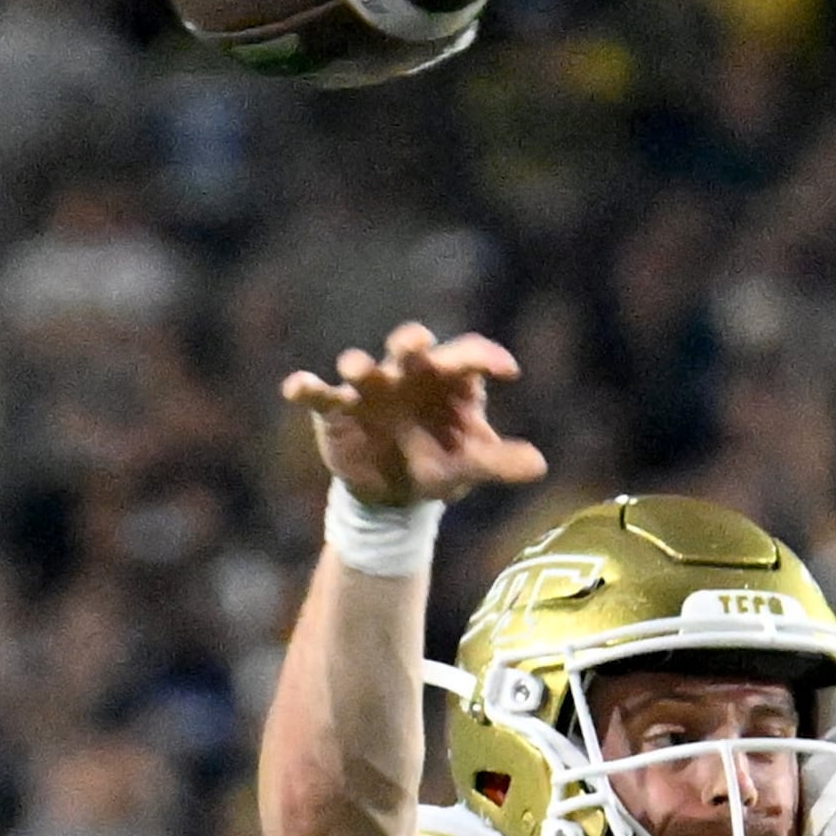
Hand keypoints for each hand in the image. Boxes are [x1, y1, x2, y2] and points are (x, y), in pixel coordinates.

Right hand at [280, 323, 546, 504]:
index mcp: (450, 379)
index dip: (487, 357)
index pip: (470, 356)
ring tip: (356, 366)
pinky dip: (307, 387)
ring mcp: (371, 387)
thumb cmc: (441, 462)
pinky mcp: (337, 408)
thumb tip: (540, 465)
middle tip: (416, 342)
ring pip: (362, 366)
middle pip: (411, 347)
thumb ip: (501, 462)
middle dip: (411, 342)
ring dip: (358, 364)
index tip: (508, 370)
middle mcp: (410, 373)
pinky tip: (295, 387)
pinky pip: (319, 394)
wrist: (396, 492)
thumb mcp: (471, 465)